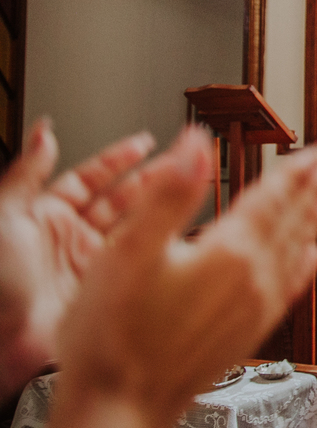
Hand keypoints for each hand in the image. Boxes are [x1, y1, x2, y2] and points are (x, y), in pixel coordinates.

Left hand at [0, 120, 155, 396]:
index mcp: (44, 215)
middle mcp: (70, 239)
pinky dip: (160, 251)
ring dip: (159, 211)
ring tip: (188, 194)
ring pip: (133, 230)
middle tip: (180, 164)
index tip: (144, 144)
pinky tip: (179, 241)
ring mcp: (90, 267)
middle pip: (118, 200)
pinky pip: (139, 265)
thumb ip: (27, 173)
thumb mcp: (4, 217)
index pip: (88, 178)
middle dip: (149, 179)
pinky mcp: (104, 294)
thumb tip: (44, 133)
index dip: (117, 159)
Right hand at [56, 128, 316, 425]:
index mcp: (228, 252)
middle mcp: (254, 279)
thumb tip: (196, 141)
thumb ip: (168, 192)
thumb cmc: (112, 336)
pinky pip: (293, 287)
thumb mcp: (128, 251)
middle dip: (316, 187)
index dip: (296, 169)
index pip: (273, 197)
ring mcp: (257, 308)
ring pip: (298, 249)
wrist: (121, 411)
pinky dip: (309, 265)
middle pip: (294, 219)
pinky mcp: (251, 332)